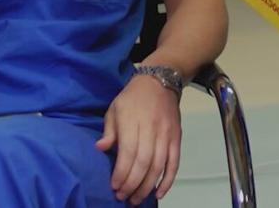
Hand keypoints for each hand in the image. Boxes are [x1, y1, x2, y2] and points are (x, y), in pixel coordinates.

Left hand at [94, 72, 182, 203]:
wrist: (160, 81)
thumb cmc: (132, 98)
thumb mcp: (114, 109)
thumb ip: (109, 131)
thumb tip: (100, 148)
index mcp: (133, 122)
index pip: (128, 153)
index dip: (122, 173)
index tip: (114, 186)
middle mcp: (151, 129)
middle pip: (144, 163)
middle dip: (132, 184)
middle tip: (123, 197)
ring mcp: (166, 134)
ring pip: (159, 166)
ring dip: (147, 186)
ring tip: (136, 199)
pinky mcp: (177, 137)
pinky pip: (174, 162)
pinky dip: (168, 180)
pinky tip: (159, 193)